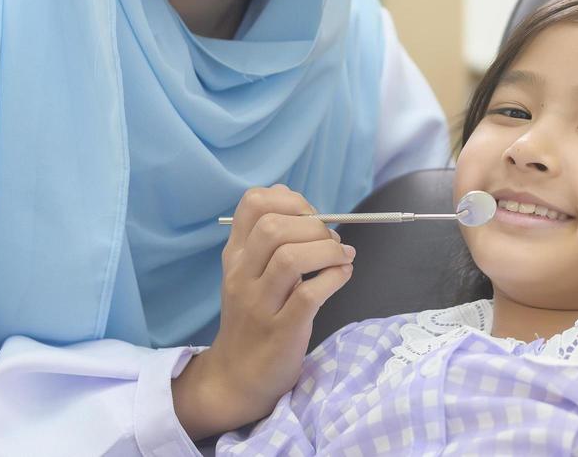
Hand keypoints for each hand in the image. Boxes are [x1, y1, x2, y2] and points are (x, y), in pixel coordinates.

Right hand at [171, 184, 355, 438]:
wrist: (237, 377)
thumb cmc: (254, 317)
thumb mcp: (249, 273)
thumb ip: (267, 239)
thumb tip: (297, 201)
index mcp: (236, 255)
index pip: (252, 204)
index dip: (290, 199)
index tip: (311, 215)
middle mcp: (242, 275)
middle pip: (273, 228)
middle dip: (313, 225)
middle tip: (331, 240)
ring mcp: (259, 304)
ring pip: (290, 258)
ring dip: (326, 250)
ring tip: (341, 257)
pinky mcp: (281, 331)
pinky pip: (309, 295)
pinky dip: (334, 278)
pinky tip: (341, 276)